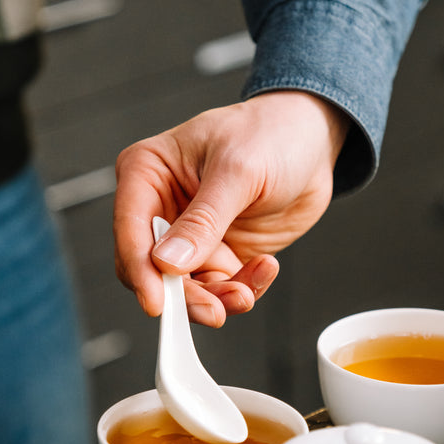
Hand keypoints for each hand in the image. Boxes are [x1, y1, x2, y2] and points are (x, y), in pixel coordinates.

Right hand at [113, 91, 349, 325]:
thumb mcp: (237, 171)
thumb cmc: (271, 133)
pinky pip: (220, 290)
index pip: (130, 230)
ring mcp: (190, 238)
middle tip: (214, 310)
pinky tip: (265, 267)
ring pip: (187, 290)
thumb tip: (168, 262)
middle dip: (185, 296)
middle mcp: (162, 209)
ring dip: (218, 298)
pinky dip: (243, 289)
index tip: (157, 302)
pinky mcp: (219, 256)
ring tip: (247, 290)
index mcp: (148, 173)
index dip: (140, 270)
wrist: (313, 139)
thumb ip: (204, 220)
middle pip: (153, 271)